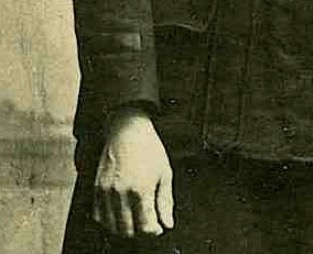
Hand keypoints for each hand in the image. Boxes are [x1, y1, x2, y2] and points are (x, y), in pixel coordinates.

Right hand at [93, 106, 173, 237]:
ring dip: (124, 228)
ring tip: (134, 217)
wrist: (126, 128)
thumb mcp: (165, 172)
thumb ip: (166, 201)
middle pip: (128, 232)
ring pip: (112, 227)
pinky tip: (119, 213)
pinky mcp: (96, 188)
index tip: (158, 226)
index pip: (146, 228)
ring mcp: (106, 191)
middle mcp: (121, 193)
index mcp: (141, 190)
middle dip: (140, 231)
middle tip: (147, 222)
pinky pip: (98, 216)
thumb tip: (167, 225)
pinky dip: (108, 221)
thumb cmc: (149, 148)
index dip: (154, 231)